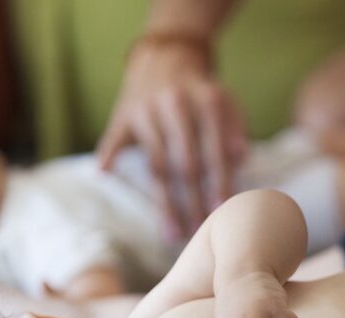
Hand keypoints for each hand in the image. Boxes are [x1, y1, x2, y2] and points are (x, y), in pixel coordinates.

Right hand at [97, 41, 247, 237]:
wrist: (166, 56)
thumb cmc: (202, 91)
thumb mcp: (227, 102)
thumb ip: (236, 129)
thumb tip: (241, 157)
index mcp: (206, 102)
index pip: (214, 152)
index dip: (219, 184)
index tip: (223, 214)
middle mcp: (175, 104)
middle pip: (185, 164)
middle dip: (193, 203)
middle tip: (199, 235)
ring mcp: (146, 110)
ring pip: (156, 163)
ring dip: (164, 203)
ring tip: (173, 233)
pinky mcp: (123, 114)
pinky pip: (115, 138)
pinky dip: (108, 154)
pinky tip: (103, 173)